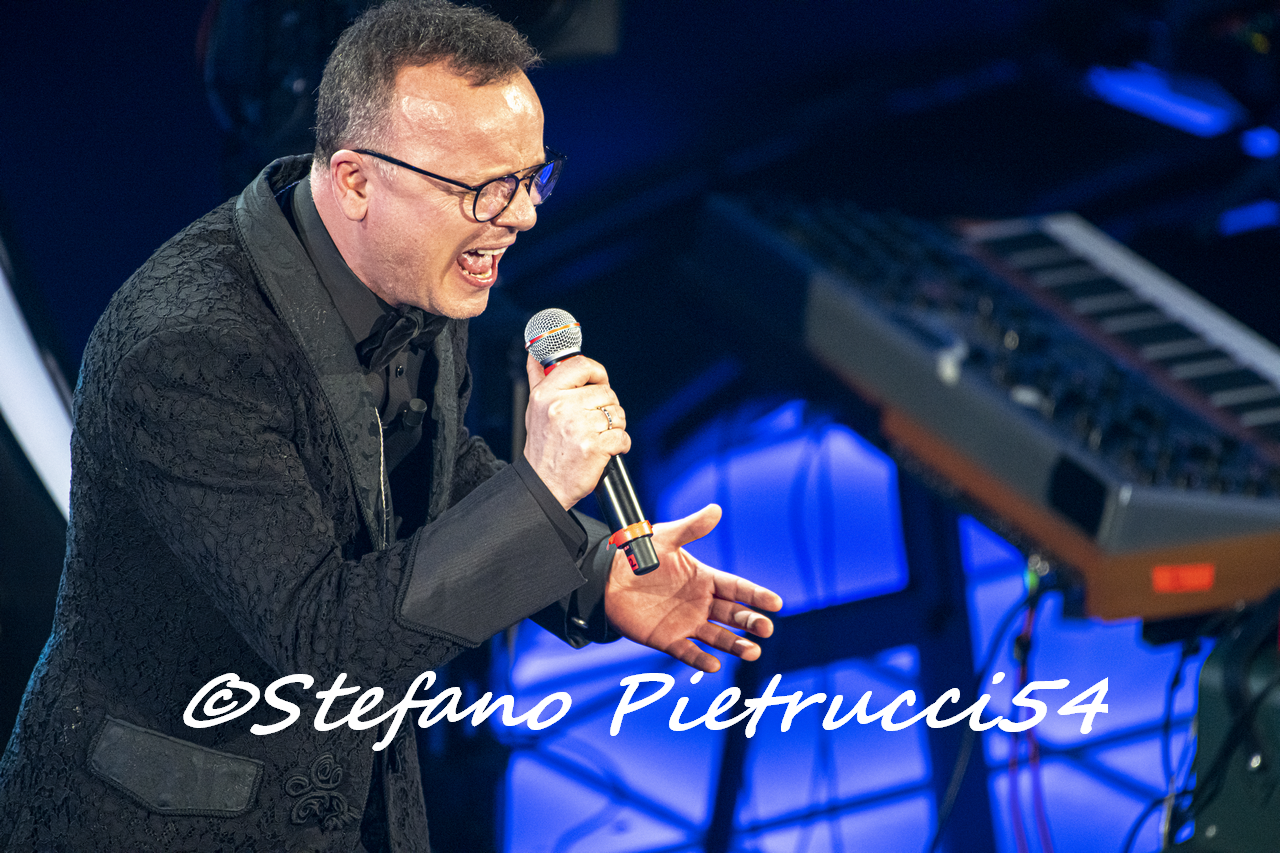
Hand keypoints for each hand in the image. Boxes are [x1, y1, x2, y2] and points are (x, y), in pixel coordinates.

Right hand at [523, 353, 629, 509]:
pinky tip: (606, 448)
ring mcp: (579, 427)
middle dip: (607, 407)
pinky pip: (622, 436)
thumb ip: (537, 378)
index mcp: (546, 395)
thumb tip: (535, 355)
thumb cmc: (543, 447)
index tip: (599, 382)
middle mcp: (561, 408)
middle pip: (606, 392)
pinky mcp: (594, 447)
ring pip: (617, 414)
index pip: (581, 365)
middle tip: (595, 421)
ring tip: (599, 435)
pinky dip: (620, 444)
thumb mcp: (534, 408)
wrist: (544, 484)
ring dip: (614, 426)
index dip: (597, 373)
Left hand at [604, 504, 782, 671]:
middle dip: (751, 622)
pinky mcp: (668, 640)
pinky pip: (688, 652)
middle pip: (733, 615)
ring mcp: (687, 623)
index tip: (776, 602)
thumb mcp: (666, 538)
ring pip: (718, 637)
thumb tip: (716, 509)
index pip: (737, 588)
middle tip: (765, 628)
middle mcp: (701, 603)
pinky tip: (714, 665)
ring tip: (752, 652)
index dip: (756, 595)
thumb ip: (692, 528)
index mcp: (705, 579)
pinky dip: (701, 659)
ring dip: (736, 645)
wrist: (608, 578)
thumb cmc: (639, 555)